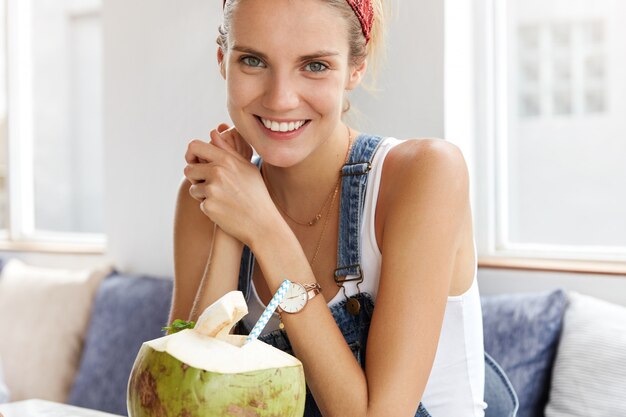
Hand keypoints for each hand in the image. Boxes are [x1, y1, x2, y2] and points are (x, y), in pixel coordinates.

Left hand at [184, 125, 278, 245]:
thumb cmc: (256, 193)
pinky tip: (224, 210)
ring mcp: (212, 190)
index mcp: (226, 160)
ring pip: (193, 188)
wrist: (261, 222)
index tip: (195, 163)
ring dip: (202, 194)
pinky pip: (200, 204)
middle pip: (188, 169)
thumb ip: (227, 149)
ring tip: (220, 199)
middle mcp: (217, 172)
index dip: (191, 154)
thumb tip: (212, 132)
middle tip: (208, 185)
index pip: (194, 146)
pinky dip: (209, 207)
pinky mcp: (209, 206)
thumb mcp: (246, 167)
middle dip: (195, 178)